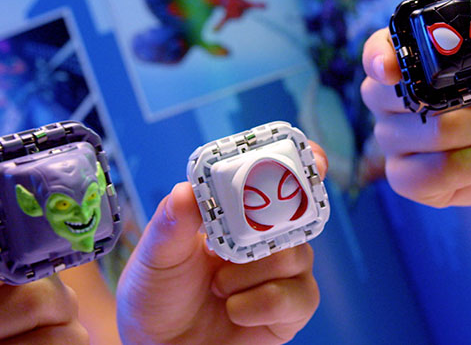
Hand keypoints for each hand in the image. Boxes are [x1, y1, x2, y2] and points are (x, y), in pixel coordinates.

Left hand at [116, 145, 325, 344]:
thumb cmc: (156, 295)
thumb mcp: (156, 255)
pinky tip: (234, 309)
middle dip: (276, 219)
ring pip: (296, 254)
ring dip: (251, 271)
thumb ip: (173, 222)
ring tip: (218, 286)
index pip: (279, 180)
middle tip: (241, 236)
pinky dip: (263, 302)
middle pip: (298, 213)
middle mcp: (266, 239)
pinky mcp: (288, 313)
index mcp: (237, 213)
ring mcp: (281, 275)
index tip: (314, 157)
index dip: (302, 165)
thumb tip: (187, 190)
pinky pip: (298, 297)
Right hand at [359, 5, 470, 207]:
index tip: (389, 67)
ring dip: (469, 134)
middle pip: (385, 97)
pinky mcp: (408, 179)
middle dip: (448, 103)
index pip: (377, 52)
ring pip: (414, 136)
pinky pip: (420, 178)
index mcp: (412, 61)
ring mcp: (396, 141)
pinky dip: (465, 169)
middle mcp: (393, 100)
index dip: (377, 58)